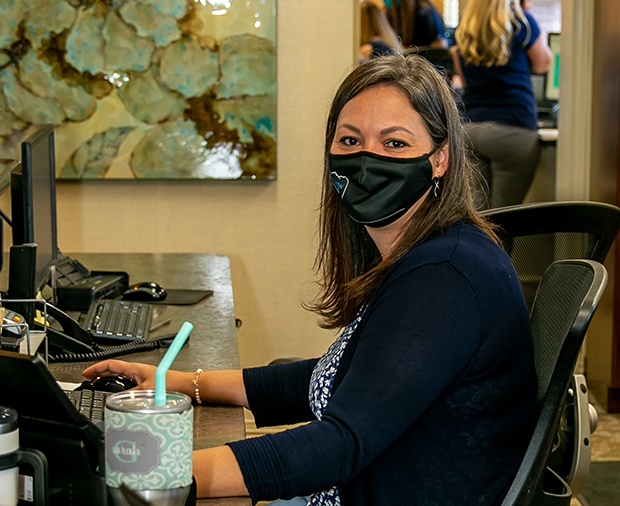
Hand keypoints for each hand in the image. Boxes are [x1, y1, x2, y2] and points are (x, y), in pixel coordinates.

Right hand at [82, 360, 196, 394]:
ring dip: (107, 378)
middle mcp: (137, 371)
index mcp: (135, 368)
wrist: (185, 385)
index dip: (97, 368)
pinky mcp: (145, 382)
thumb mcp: (148, 390)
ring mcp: (141, 376)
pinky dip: (117, 385)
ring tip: (97, 384)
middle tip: (88, 379)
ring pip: (119, 375)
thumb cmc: (172, 382)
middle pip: (114, 369)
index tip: (86, 373)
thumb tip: (119, 401)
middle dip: (99, 373)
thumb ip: (133, 395)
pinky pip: (126, 382)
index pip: (111, 364)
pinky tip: (116, 392)